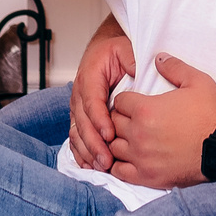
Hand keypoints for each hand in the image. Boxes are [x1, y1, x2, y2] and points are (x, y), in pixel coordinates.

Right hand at [68, 22, 134, 172]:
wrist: (104, 51)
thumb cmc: (116, 51)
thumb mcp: (126, 48)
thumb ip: (132, 60)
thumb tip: (139, 73)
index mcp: (90, 77)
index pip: (92, 101)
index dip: (99, 120)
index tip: (110, 135)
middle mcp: (80, 94)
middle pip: (82, 123)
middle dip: (94, 143)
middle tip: (107, 160)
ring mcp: (78, 107)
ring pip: (77, 133)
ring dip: (88, 151)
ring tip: (102, 166)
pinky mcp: (80, 118)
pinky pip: (76, 137)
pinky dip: (81, 153)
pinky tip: (90, 166)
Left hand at [109, 56, 215, 188]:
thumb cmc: (212, 114)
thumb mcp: (197, 81)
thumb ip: (174, 67)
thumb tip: (158, 57)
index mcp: (145, 110)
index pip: (119, 101)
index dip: (126, 100)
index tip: (135, 103)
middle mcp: (138, 134)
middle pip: (113, 123)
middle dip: (120, 118)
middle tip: (133, 119)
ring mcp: (141, 157)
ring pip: (113, 146)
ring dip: (119, 140)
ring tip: (130, 138)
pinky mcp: (146, 176)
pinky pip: (119, 171)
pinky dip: (119, 164)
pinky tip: (128, 158)